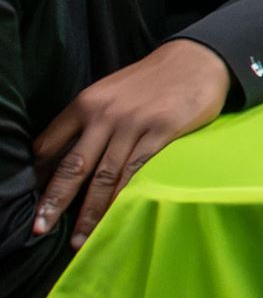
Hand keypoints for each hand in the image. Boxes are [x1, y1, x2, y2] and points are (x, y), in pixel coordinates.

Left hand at [32, 40, 230, 249]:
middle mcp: (105, 114)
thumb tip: (66, 157)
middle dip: (54, 201)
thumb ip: (88, 120)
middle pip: (73, 166)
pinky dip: (122, 198)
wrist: (195, 59)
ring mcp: (133, 124)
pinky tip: (114, 216)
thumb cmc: (151, 80)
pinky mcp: (162, 132)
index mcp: (86, 103)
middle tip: (40, 228)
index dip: (39, 176)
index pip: (50, 144)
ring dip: (89, 211)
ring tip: (78, 238)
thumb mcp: (110, 92)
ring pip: (104, 176)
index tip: (32, 201)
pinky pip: (136, 172)